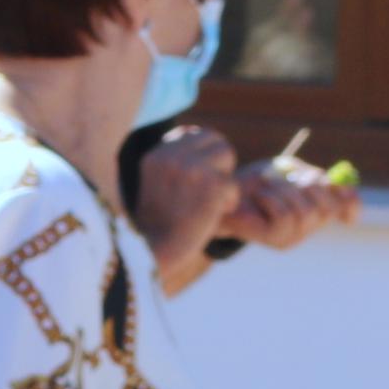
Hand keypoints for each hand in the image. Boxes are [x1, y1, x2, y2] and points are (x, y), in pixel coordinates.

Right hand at [130, 125, 243, 277]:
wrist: (154, 253)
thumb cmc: (160, 226)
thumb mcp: (158, 184)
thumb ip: (177, 163)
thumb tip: (208, 141)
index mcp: (157, 154)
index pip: (195, 134)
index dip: (206, 156)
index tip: (201, 179)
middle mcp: (172, 155)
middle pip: (215, 141)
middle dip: (220, 164)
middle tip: (211, 192)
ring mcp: (192, 167)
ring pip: (226, 156)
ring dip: (226, 181)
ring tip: (211, 204)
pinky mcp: (212, 184)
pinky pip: (234, 185)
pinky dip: (230, 202)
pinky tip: (214, 216)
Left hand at [218, 155, 358, 250]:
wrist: (224, 195)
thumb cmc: (256, 183)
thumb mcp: (288, 172)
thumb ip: (312, 176)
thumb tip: (337, 182)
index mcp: (316, 208)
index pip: (347, 207)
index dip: (352, 199)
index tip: (345, 188)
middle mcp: (308, 227)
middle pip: (328, 208)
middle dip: (309, 185)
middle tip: (291, 177)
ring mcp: (293, 237)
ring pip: (305, 211)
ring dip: (284, 191)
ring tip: (267, 188)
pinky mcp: (276, 239)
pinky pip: (284, 215)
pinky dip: (270, 198)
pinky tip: (259, 197)